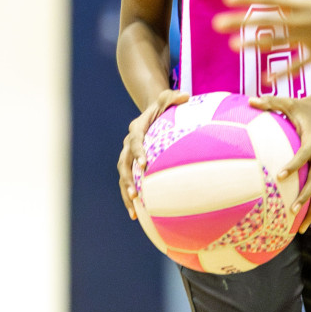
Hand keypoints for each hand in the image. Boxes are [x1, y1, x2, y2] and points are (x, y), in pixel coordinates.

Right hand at [118, 89, 189, 219]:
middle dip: (128, 180)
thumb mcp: (168, 99)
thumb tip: (187, 96)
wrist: (152, 114)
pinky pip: (130, 183)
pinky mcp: (132, 167)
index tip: (144, 164)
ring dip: (127, 194)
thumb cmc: (164, 108)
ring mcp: (128, 157)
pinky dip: (132, 199)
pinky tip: (138, 215)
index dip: (137, 152)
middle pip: (123, 163)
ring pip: (123, 177)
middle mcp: (128, 144)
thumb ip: (174, 97)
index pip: (135, 141)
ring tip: (134, 211)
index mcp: (136, 129)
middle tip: (136, 194)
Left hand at [212, 0, 310, 79]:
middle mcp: (303, 20)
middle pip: (266, 21)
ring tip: (233, 46)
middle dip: (240, 22)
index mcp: (305, 2)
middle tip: (217, 23)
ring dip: (253, 44)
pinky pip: (297, 65)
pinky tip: (265, 78)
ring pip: (275, 42)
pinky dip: (281, 72)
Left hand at [248, 93, 310, 232]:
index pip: (304, 155)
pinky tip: (299, 224)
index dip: (294, 165)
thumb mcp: (287, 102)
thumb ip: (270, 103)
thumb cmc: (300, 108)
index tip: (280, 176)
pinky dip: (310, 208)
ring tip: (299, 229)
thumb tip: (249, 100)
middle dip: (305, 196)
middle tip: (291, 211)